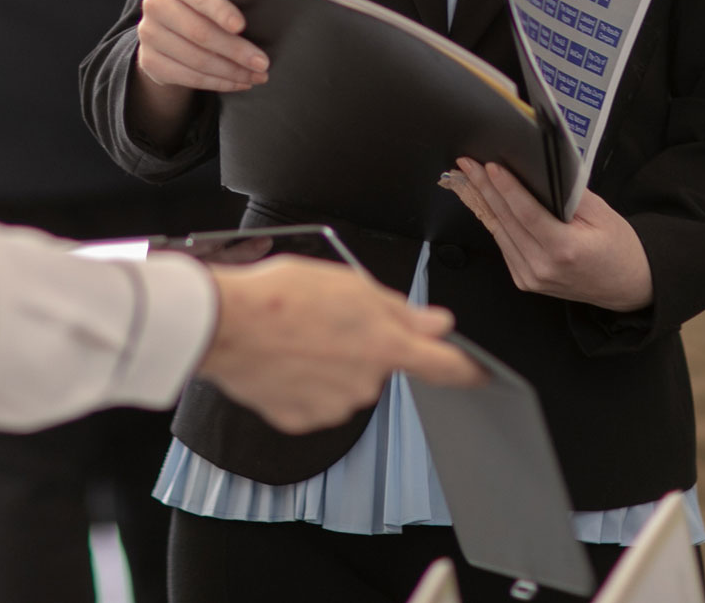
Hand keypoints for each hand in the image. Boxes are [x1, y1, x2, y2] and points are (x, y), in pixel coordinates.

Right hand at [131, 0, 266, 142]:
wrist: (167, 32)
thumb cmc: (202, 11)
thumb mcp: (212, 0)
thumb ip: (229, 5)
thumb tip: (266, 24)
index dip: (221, 11)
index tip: (241, 26)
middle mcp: (157, 5)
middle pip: (200, 33)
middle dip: (236, 50)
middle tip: (262, 63)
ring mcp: (149, 34)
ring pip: (196, 59)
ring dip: (231, 71)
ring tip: (256, 76)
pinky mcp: (149, 61)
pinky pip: (189, 77)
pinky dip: (218, 83)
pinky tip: (238, 83)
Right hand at [197, 256, 483, 433]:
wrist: (224, 325)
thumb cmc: (278, 296)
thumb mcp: (347, 283)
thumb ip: (397, 308)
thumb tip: (436, 322)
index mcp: (383, 344)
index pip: (444, 365)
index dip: (468, 370)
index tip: (480, 373)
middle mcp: (366, 382)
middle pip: (380, 365)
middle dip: (362, 346)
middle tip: (327, 320)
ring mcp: (335, 406)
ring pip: (346, 383)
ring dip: (331, 364)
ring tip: (295, 335)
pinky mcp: (303, 421)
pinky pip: (314, 400)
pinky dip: (304, 383)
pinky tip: (283, 358)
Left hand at [442, 160, 653, 312]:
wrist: (627, 285)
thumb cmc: (618, 248)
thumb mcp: (602, 213)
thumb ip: (569, 194)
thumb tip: (540, 171)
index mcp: (564, 250)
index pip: (525, 213)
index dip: (505, 188)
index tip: (489, 166)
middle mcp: (543, 267)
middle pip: (506, 220)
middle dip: (484, 188)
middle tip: (468, 164)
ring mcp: (531, 277)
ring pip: (500, 232)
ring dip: (484, 203)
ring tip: (471, 178)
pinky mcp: (525, 281)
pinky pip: (504, 245)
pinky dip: (496, 222)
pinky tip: (488, 202)